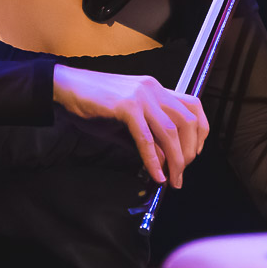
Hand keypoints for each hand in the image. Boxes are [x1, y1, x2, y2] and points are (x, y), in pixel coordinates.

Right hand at [52, 67, 208, 187]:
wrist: (66, 88)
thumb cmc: (94, 104)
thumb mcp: (126, 119)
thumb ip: (146, 136)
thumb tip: (162, 162)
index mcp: (157, 89)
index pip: (194, 107)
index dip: (200, 132)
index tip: (194, 154)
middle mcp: (154, 89)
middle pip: (187, 122)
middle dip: (189, 152)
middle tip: (181, 173)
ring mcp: (141, 96)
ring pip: (170, 131)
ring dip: (175, 160)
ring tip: (172, 179)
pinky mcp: (126, 107)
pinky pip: (146, 138)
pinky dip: (153, 160)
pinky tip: (156, 175)